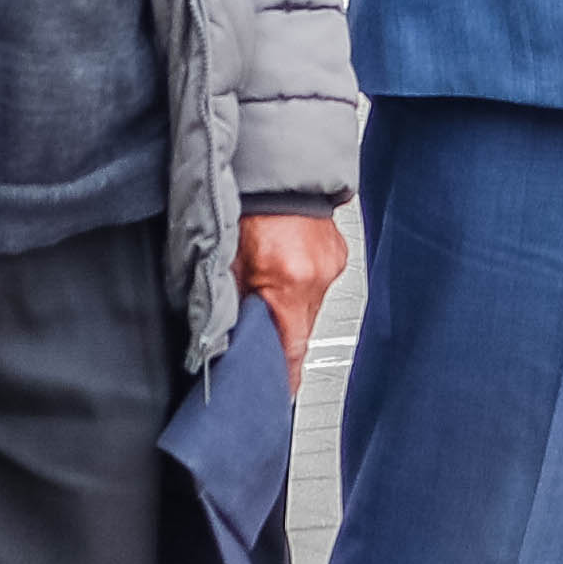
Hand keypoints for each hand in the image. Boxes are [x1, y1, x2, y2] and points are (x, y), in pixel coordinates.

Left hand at [237, 211, 347, 377]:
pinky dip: (301, 283)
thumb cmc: (250, 208)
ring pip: (310, 307)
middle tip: (262, 331)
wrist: (277, 172)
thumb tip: (225, 337)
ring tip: (270, 282)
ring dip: (290, 305)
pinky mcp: (337, 254)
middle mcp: (314, 278)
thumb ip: (229, 302)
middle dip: (282, 334)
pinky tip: (285, 265)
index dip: (286, 375)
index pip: (291, 348)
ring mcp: (330, 266)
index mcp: (286, 283)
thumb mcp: (229, 260)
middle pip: (301, 330)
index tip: (283, 391)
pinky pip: (318, 283)